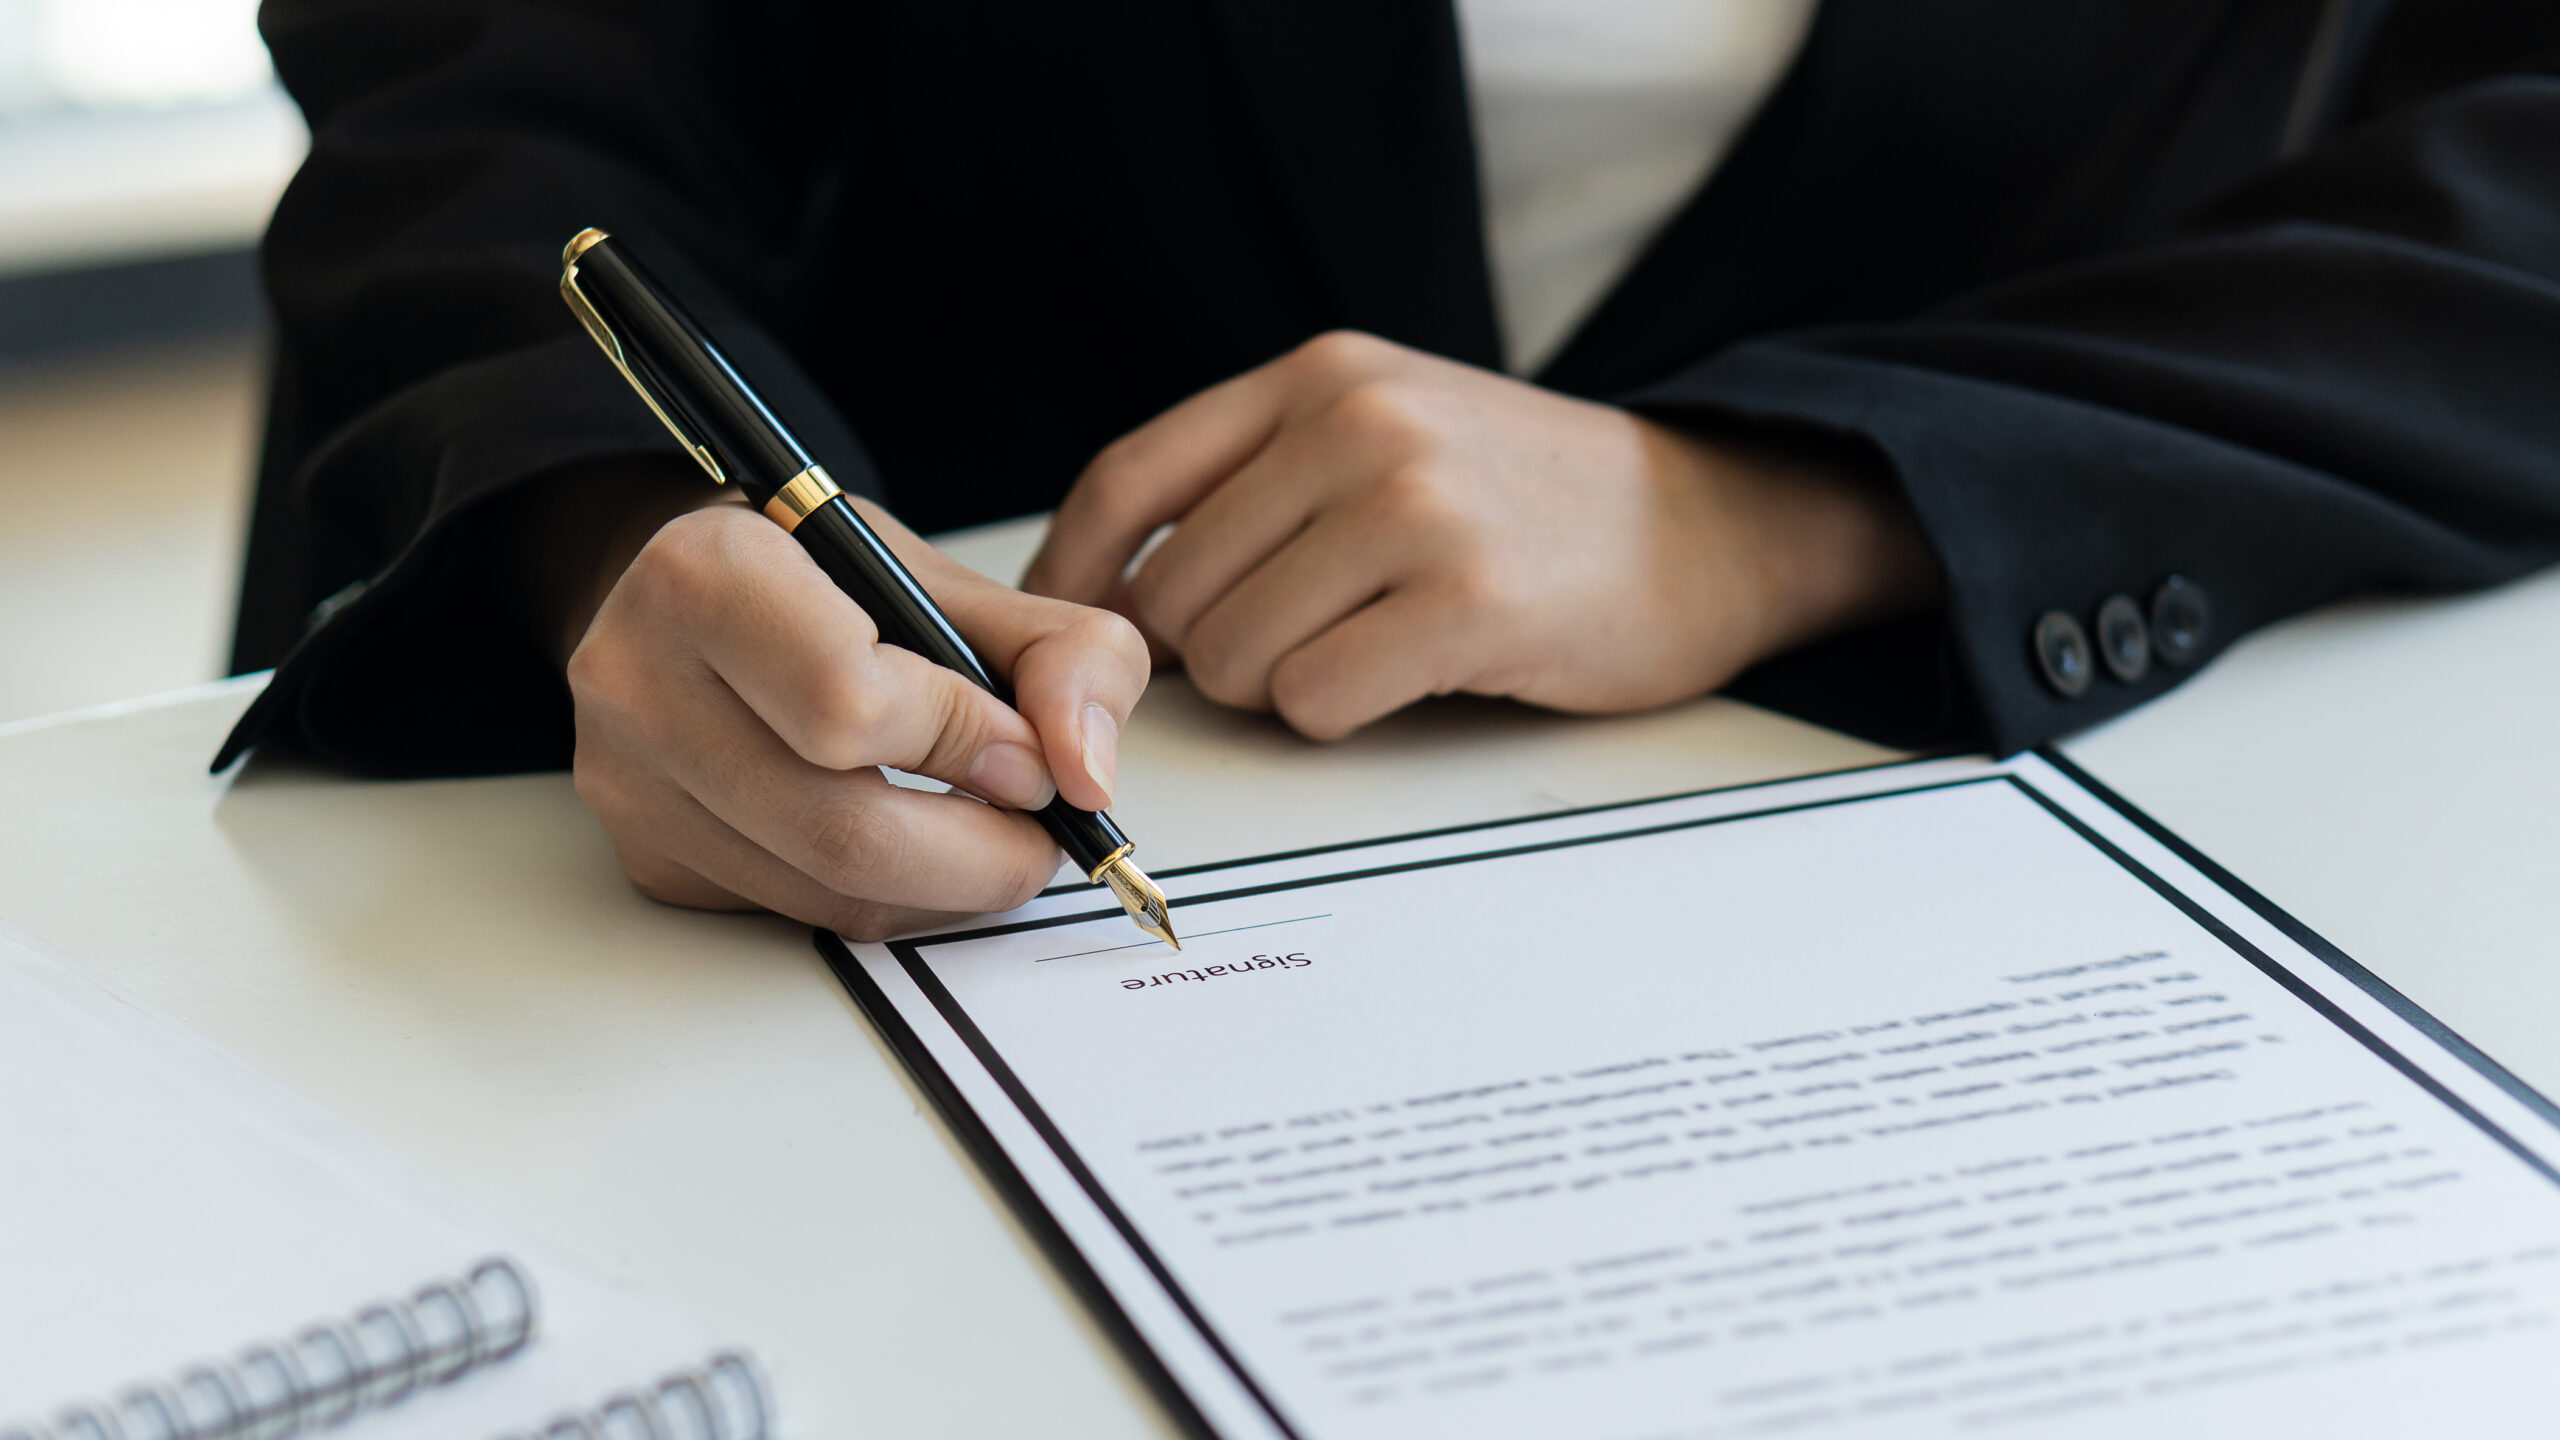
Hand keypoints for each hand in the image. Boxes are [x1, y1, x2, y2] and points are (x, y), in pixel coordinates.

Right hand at [531, 464, 1148, 938]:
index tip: (1029, 753)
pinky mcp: (649, 858)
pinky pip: (798, 915)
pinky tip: (907, 842)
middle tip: (1038, 831)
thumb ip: (1060, 652)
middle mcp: (639, 681)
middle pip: (843, 831)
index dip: (967, 744)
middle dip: (980, 853)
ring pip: (828, 895)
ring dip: (942, 887)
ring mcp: (631, 783)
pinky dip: (882, 896)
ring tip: (987, 831)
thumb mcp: (950, 575)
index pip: (849, 705)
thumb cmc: (822, 579)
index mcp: (705, 575)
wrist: (695, 598)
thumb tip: (1086, 772)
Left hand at [1023, 331, 1936, 739]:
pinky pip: (1314, 700)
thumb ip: (1257, 480)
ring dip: (1283, 686)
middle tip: (1303, 647)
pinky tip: (1412, 676)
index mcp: (1320, 373)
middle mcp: (1357, 421)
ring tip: (1373, 649)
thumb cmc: (1525, 502)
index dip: (1073, 574)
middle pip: (1172, 593)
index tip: (1067, 637)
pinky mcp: (1465, 601)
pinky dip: (1342, 715)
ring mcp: (1414, 506)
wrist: (1709, 526)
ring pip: (1234, 656)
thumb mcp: (1387, 430)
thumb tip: (1112, 591)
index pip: (1131, 478)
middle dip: (1213, 652)